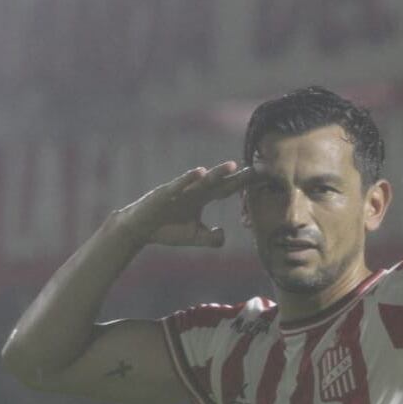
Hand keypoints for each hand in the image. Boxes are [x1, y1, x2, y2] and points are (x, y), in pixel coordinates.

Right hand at [114, 161, 254, 247]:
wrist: (140, 229)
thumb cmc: (167, 230)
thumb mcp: (193, 237)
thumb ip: (210, 238)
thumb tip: (224, 234)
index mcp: (202, 198)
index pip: (227, 189)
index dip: (243, 183)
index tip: (262, 177)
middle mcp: (194, 190)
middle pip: (220, 181)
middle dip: (237, 175)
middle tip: (256, 168)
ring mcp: (181, 189)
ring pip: (202, 180)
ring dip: (217, 173)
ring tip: (232, 166)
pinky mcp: (165, 192)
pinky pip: (179, 184)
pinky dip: (189, 178)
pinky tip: (200, 172)